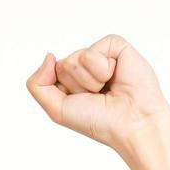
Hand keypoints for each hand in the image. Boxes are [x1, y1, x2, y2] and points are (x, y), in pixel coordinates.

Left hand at [24, 33, 169, 155]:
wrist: (131, 124)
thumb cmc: (100, 121)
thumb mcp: (57, 109)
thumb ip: (37, 85)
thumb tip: (48, 56)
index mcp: (73, 80)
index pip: (52, 73)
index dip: (65, 91)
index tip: (85, 103)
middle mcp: (87, 66)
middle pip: (62, 65)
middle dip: (77, 85)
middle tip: (99, 96)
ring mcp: (102, 55)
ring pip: (76, 58)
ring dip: (90, 80)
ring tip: (109, 88)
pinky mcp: (116, 46)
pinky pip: (93, 51)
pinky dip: (101, 69)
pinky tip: (116, 76)